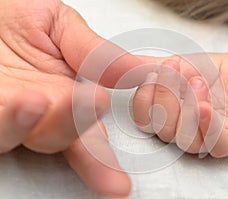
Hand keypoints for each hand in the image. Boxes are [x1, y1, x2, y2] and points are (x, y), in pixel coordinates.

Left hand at [0, 0, 138, 195]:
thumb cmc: (16, 17)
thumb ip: (97, 52)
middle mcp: (34, 114)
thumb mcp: (61, 27)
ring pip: (17, 137)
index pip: (87, 138)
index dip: (102, 163)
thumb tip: (140, 71)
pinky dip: (4, 120)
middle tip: (92, 104)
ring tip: (38, 100)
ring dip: (32, 123)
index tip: (118, 184)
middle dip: (75, 132)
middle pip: (58, 140)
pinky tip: (15, 101)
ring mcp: (3, 115)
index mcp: (62, 100)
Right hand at [132, 53, 227, 156]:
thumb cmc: (203, 70)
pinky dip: (207, 127)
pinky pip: (215, 144)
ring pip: (185, 139)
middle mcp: (179, 133)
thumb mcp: (168, 65)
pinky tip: (204, 108)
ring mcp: (203, 139)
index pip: (143, 119)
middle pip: (162, 129)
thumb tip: (107, 62)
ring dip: (188, 107)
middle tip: (182, 73)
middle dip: (169, 97)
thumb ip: (142, 67)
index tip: (158, 71)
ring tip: (197, 82)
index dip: (147, 96)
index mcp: (162, 118)